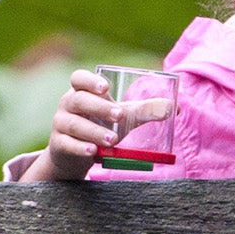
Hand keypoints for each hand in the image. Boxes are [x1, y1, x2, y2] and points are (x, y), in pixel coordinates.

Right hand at [15, 71, 171, 182]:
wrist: (77, 154)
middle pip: (79, 101)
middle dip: (100, 108)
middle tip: (120, 116)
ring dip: (94, 132)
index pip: (79, 78)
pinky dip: (80, 148)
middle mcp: (68, 104)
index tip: (106, 88)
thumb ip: (144, 110)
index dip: (90, 81)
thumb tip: (175, 107)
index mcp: (82, 92)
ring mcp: (60, 124)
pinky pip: (67, 144)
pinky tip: (92, 152)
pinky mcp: (59, 145)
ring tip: (112, 140)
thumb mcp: (123, 117)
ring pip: (74, 124)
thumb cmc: (102, 127)